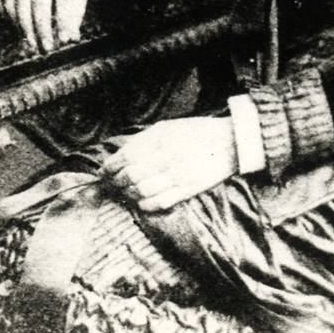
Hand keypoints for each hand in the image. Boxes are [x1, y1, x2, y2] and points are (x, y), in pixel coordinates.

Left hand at [101, 116, 237, 212]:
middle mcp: (165, 158)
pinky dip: (144, 205)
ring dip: (128, 194)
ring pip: (141, 192)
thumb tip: (122, 154)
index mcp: (159, 139)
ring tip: (126, 193)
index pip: (124, 158)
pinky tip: (142, 201)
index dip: (110, 168)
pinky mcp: (186, 191)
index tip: (105, 172)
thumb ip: (145, 140)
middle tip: (113, 184)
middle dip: (117, 182)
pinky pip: (158, 203)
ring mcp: (176, 176)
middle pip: (130, 177)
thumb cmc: (196, 131)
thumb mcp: (167, 127)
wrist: (229, 142)